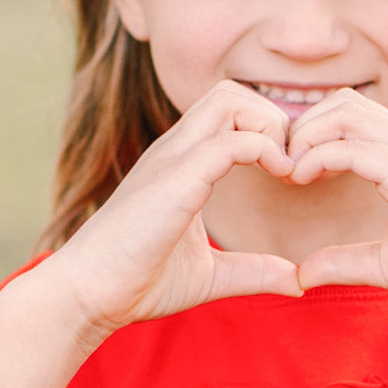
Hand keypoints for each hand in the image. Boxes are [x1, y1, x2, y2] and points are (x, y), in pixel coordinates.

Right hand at [35, 80, 302, 341]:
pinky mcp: (175, 180)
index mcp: (182, 163)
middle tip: (290, 167)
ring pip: (230, 100)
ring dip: (270, 126)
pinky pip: (230, 140)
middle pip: (232, 92)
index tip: (289, 175)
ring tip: (284, 171)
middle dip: (273, 118)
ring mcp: (173, 159)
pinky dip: (265, 150)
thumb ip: (255, 270)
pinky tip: (280, 179)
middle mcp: (176, 150)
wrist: (87, 295)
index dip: (269, 132)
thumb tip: (299, 281)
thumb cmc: (138, 282)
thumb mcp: (211, 275)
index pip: (229, 111)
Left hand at [286, 88, 387, 324]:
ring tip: (289, 172)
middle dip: (301, 128)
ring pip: (344, 112)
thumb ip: (344, 260)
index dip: (310, 136)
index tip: (288, 173)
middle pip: (340, 103)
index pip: (347, 117)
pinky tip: (302, 180)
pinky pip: (354, 146)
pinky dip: (319, 156)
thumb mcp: (386, 263)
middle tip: (281, 168)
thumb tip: (300, 275)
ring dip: (305, 136)